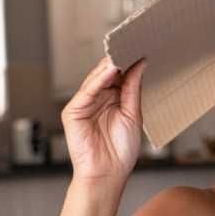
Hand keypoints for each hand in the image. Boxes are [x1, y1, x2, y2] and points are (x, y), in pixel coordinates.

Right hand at [61, 57, 146, 181]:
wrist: (108, 173)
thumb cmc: (121, 150)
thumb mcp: (133, 114)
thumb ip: (133, 89)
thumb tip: (140, 64)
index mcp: (112, 99)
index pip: (119, 75)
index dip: (129, 62)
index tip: (142, 47)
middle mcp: (97, 99)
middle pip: (107, 74)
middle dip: (119, 59)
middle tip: (134, 42)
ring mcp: (84, 104)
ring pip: (96, 79)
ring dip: (109, 65)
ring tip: (124, 50)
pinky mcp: (73, 111)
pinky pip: (87, 91)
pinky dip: (99, 79)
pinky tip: (111, 69)